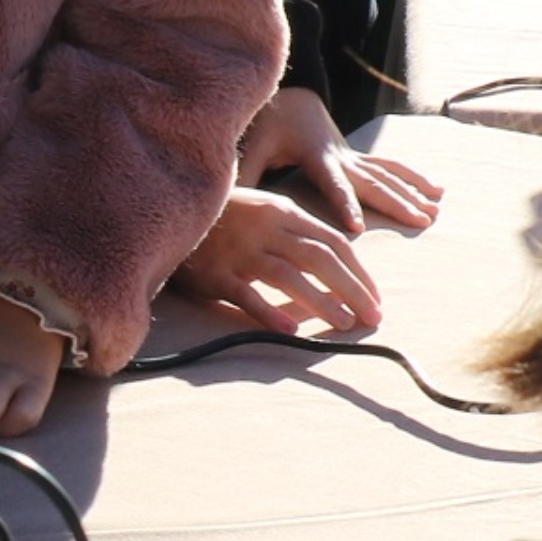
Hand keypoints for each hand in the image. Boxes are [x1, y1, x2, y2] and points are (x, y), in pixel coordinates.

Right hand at [178, 187, 387, 335]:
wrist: (167, 210)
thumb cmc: (222, 218)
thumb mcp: (262, 211)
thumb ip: (294, 234)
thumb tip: (331, 266)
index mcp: (282, 211)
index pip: (333, 242)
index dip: (359, 271)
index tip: (374, 296)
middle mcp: (266, 229)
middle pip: (320, 258)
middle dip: (353, 289)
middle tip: (373, 317)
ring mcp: (240, 251)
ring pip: (289, 276)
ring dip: (321, 302)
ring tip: (344, 324)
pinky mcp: (216, 273)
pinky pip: (246, 295)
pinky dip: (269, 312)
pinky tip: (290, 330)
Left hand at [252, 87, 444, 232]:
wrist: (288, 101)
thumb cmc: (267, 127)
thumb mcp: (252, 148)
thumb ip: (243, 175)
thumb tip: (224, 200)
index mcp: (314, 157)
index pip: (331, 184)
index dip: (344, 203)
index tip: (357, 227)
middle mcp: (340, 156)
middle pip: (372, 181)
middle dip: (395, 202)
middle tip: (419, 222)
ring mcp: (353, 156)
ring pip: (388, 174)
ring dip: (412, 193)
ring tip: (434, 212)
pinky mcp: (359, 157)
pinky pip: (392, 167)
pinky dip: (415, 178)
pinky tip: (438, 192)